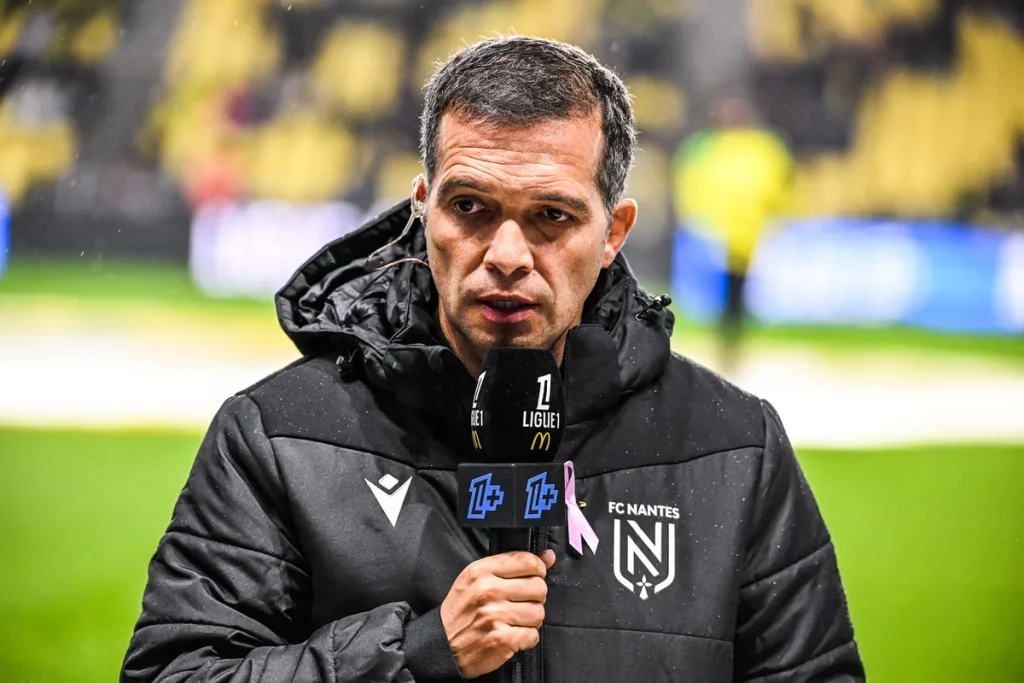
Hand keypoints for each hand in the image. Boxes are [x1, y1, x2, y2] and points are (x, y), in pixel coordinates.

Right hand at [440, 550, 555, 678]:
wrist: (442, 645)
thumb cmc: (462, 611)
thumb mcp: (477, 580)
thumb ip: (512, 565)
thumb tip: (548, 556)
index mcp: (481, 571)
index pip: (527, 561)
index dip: (536, 570)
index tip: (531, 577)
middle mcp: (488, 590)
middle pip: (538, 587)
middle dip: (534, 597)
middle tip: (520, 603)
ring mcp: (495, 615)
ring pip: (539, 612)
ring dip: (531, 619)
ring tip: (515, 621)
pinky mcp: (501, 639)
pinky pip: (533, 635)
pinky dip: (526, 638)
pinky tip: (512, 635)